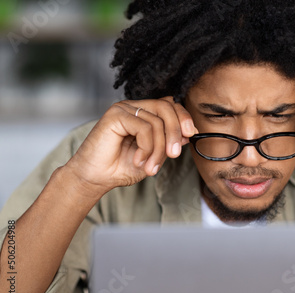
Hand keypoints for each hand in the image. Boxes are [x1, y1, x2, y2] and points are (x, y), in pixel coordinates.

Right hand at [64, 97, 197, 193]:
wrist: (96, 178)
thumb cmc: (121, 167)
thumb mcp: (154, 155)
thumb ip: (168, 142)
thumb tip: (189, 132)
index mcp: (144, 113)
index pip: (170, 105)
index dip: (184, 117)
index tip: (192, 134)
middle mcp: (134, 107)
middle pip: (167, 107)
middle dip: (175, 132)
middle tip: (174, 155)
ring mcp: (124, 109)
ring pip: (157, 122)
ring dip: (158, 149)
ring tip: (150, 167)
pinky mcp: (115, 115)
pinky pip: (144, 128)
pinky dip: (146, 148)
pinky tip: (138, 160)